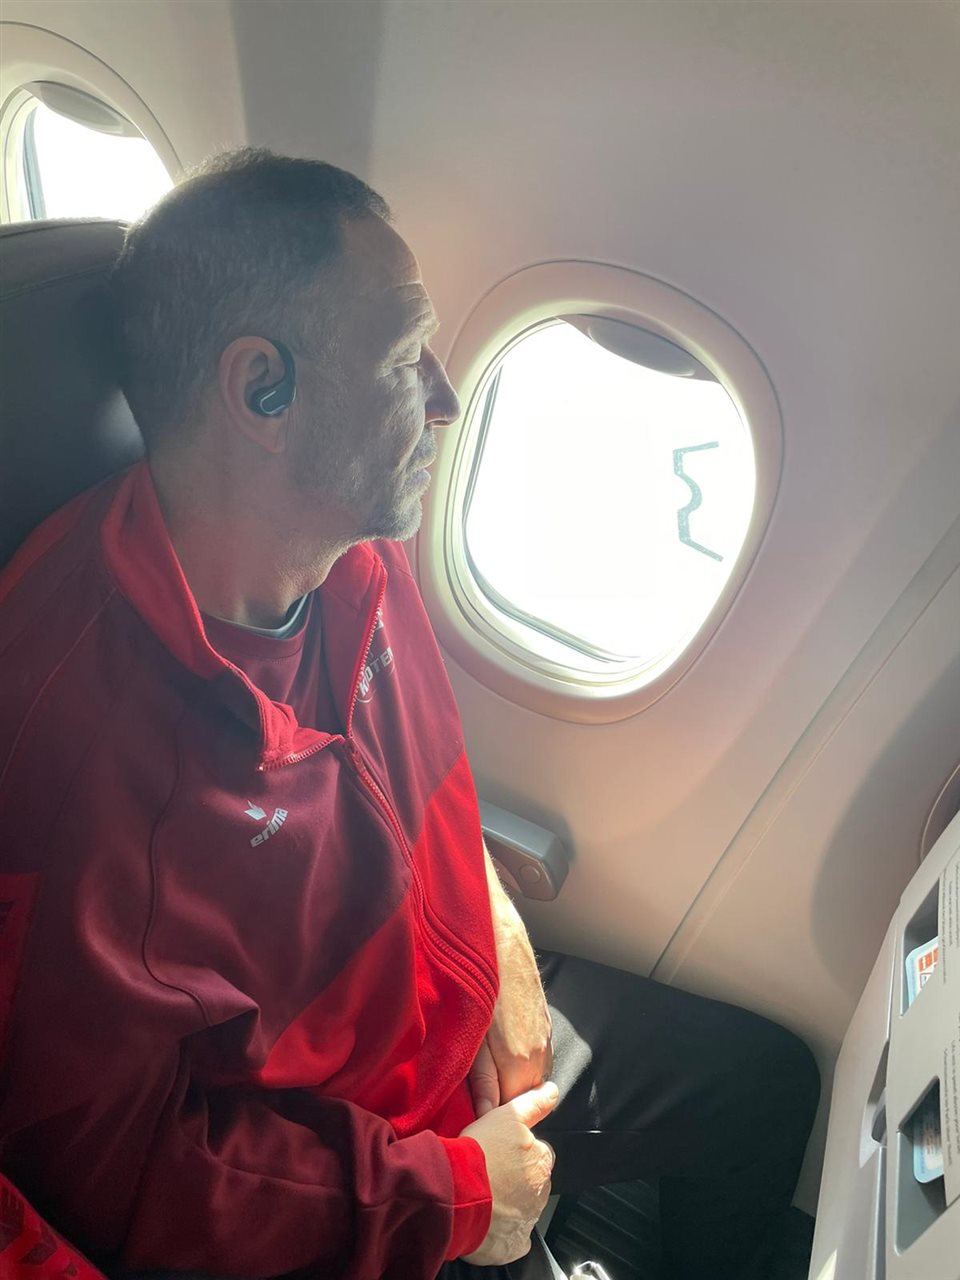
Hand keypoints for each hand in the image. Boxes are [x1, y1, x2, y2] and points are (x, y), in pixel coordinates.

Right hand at [459, 1082, 558, 1264]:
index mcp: (541, 1160)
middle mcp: (540, 1191)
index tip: (502, 1153)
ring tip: (483, 1195)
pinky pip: (514, 1239)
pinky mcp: (514, 1244)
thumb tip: (552, 1092)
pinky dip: (505, 1234)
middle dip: (516, 1178)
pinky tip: (488, 1223)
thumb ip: (532, 1104)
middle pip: (532, 1181)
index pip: (539, 1153)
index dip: (520, 1152)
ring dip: (509, 1203)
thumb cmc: (479, 1153)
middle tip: (490, 1173)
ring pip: (522, 1208)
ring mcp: (528, 1219)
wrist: (455, 1192)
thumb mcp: (506, 1116)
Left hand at [474, 847, 553, 1112]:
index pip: (511, 1110)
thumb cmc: (479, 989)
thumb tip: (487, 1116)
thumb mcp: (471, 1040)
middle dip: (502, 1097)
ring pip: (531, 1076)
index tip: (470, 1109)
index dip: (490, 1111)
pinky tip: (500, 1047)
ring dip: (512, 1078)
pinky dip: (520, 1061)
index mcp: (520, 1064)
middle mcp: (538, 1055)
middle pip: (523, 1096)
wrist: (501, 942)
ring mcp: (545, 1039)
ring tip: (486, 1066)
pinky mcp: (546, 1025)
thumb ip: (483, 1082)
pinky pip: (536, 1057)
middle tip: (474, 1088)